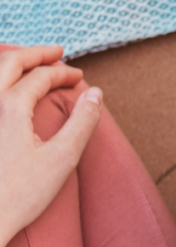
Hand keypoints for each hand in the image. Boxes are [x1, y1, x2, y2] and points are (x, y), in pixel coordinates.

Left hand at [0, 45, 102, 246]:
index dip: (63, 74)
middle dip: (36, 54)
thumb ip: (82, 122)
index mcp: (10, 107)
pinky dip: (1, 81)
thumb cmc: (20, 194)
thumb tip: (95, 94)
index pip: (40, 77)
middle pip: (10, 63)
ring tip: (31, 64)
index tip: (81, 78)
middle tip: (57, 53)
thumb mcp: (62, 158)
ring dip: (14, 64)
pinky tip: (9, 90)